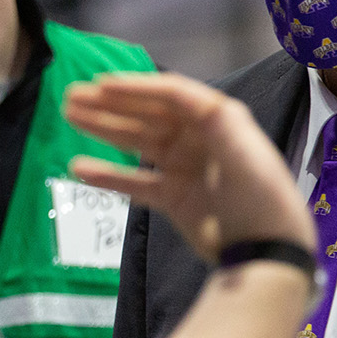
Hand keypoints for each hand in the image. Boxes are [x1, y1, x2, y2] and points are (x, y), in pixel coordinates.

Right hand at [62, 72, 312, 263]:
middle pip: (148, 114)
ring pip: (136, 143)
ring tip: (70, 117)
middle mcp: (197, 139)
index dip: (137, 87)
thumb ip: (217, 124)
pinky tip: (79, 169)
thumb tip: (186, 95)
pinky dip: (109, 176)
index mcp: (218, 122)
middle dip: (111, 104)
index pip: (171, 95)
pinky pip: (134, 182)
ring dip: (104, 129)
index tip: (102, 83)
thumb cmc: (261, 201)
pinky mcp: (173, 197)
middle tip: (72, 96)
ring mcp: (183, 168)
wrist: (266, 254)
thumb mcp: (246, 158)